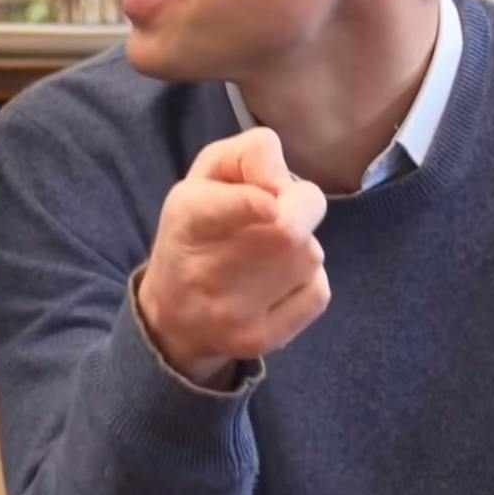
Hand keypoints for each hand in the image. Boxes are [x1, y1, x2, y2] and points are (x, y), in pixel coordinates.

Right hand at [137, 127, 329, 389]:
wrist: (175, 315)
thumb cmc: (202, 227)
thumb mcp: (209, 175)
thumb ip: (250, 154)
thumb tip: (284, 183)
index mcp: (188, 217)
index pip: (219, 210)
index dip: (249, 205)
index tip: (270, 205)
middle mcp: (205, 270)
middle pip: (289, 229)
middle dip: (301, 206)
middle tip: (279, 210)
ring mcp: (233, 312)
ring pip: (310, 256)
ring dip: (301, 245)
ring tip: (266, 252)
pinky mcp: (260, 340)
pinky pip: (318, 291)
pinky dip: (307, 278)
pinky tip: (277, 282)